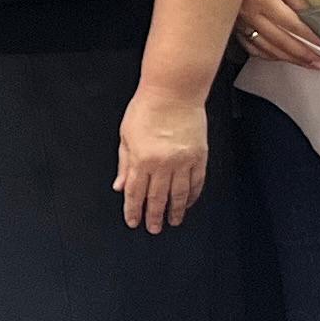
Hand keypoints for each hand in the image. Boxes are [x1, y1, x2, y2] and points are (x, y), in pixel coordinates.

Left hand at [116, 88, 210, 231]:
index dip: (134, 210)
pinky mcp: (199, 156)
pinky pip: (196, 182)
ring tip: (173, 221)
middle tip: (154, 228)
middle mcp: (163, 163)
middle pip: (157, 197)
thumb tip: (120, 186)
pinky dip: (192, 195)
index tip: (134, 222)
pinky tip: (188, 203)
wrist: (173, 92)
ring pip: (179, 194)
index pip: (136, 192)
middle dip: (154, 216)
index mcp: (141, 159)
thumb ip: (124, 163)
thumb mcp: (126, 135)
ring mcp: (183, 161)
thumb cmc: (147, 108)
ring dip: (176, 210)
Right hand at [237, 0, 319, 68]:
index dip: (309, 39)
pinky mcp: (232, 23)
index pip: (292, 26)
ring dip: (286, 58)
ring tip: (302, 64)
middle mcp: (250, 14)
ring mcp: (239, 21)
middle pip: (281, 42)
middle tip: (318, 64)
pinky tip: (275, 56)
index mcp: (263, 0)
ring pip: (265, 48)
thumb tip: (308, 17)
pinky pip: (250, 45)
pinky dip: (265, 54)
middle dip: (302, 55)